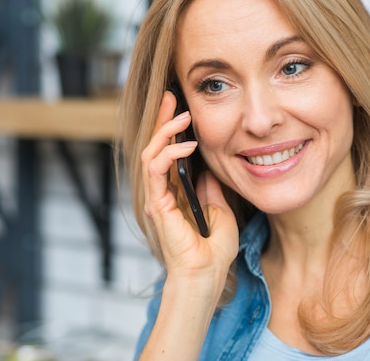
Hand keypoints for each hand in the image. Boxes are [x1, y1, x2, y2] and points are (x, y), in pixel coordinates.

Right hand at [141, 91, 238, 292]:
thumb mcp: (220, 210)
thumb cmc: (213, 250)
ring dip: (165, 130)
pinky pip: (156, 168)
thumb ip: (210, 188)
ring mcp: (155, 196)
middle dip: (162, 119)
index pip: (167, 152)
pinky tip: (189, 145)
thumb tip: (209, 168)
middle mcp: (160, 191)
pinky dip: (170, 152)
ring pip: (150, 151)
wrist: (206, 274)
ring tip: (183, 116)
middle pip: (154, 146)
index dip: (170, 128)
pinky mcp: (155, 202)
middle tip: (171, 96)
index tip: (178, 106)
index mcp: (173, 192)